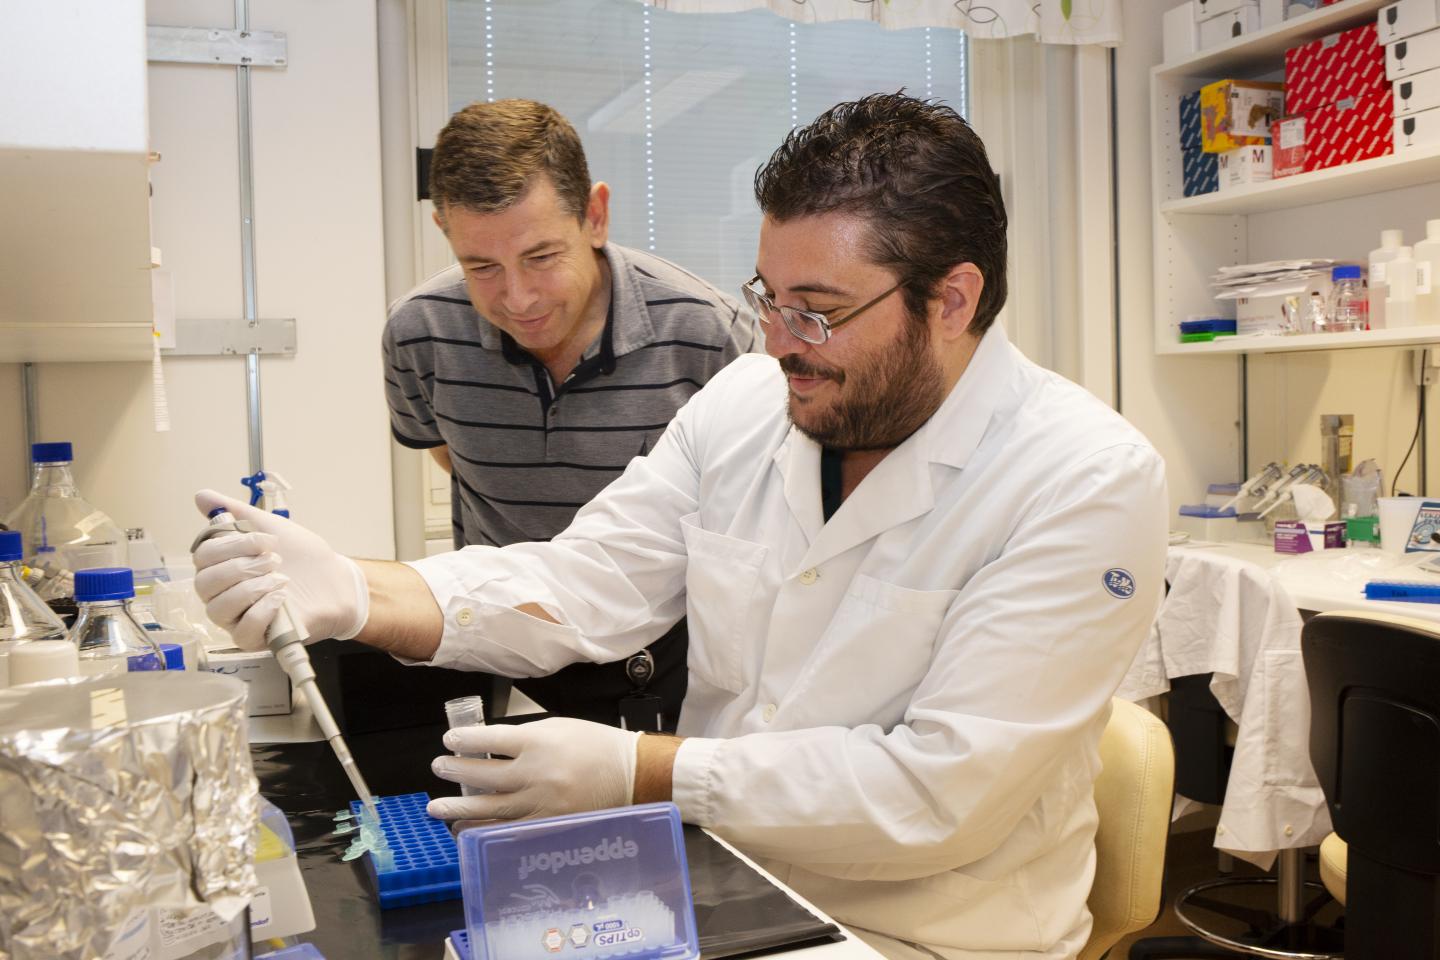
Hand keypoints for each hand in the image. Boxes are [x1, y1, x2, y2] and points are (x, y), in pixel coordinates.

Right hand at [191, 490, 368, 650]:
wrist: (338, 581)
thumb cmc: (303, 557)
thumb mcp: (272, 527)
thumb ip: (236, 512)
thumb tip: (201, 496)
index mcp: (223, 567)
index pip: (202, 557)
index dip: (229, 546)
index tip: (264, 540)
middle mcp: (223, 594)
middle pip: (204, 584)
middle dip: (241, 566)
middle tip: (274, 560)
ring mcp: (238, 619)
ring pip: (218, 609)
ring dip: (251, 588)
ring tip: (281, 579)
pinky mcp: (257, 639)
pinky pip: (241, 634)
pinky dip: (260, 613)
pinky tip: (281, 599)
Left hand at [427, 718, 639, 822]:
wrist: (632, 774)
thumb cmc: (597, 746)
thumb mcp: (559, 727)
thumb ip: (524, 736)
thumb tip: (489, 745)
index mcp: (540, 742)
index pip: (490, 740)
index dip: (464, 740)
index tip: (449, 740)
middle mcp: (537, 774)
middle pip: (484, 774)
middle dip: (456, 771)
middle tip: (438, 767)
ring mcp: (542, 803)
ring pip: (490, 808)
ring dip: (459, 809)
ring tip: (437, 808)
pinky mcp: (549, 824)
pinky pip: (508, 830)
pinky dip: (484, 831)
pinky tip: (466, 830)